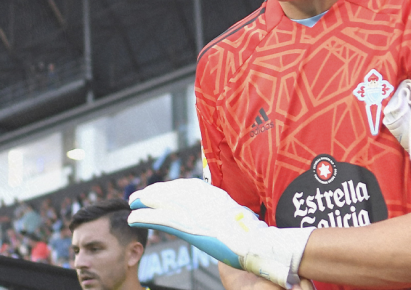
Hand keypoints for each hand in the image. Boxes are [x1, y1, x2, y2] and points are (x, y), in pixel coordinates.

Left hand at [128, 179, 313, 288]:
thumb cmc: (254, 236)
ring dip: (145, 201)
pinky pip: (162, 218)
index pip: (189, 186)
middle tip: (138, 195)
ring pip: (165, 201)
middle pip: (174, 190)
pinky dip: (146, 217)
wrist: (257, 245)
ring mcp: (198, 211)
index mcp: (218, 196)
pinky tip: (133, 218)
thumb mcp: (241, 218)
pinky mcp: (190, 226)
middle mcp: (205, 199)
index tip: (160, 188)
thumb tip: (225, 217)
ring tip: (131, 203)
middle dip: (155, 191)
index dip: (172, 187)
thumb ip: (227, 214)